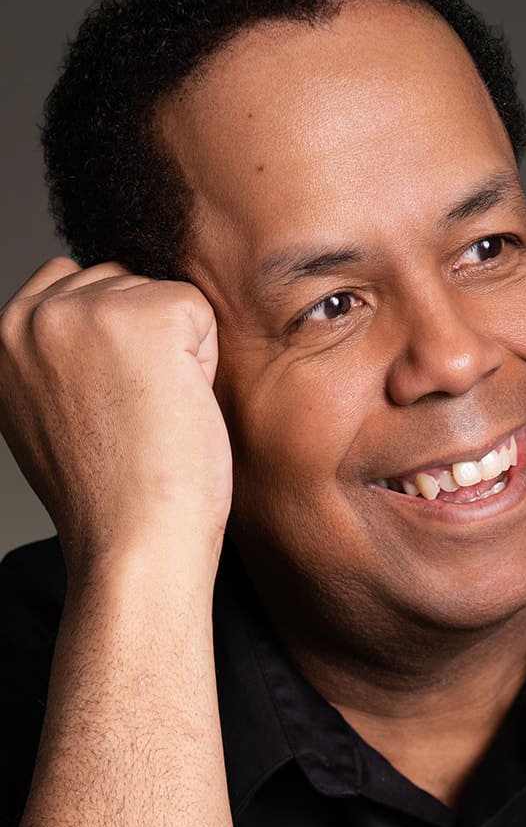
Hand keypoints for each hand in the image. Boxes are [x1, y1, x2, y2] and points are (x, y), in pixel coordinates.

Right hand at [0, 257, 232, 573]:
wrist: (133, 543)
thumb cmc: (107, 498)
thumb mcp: (44, 415)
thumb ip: (50, 359)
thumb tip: (90, 328)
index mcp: (1, 338)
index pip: (71, 287)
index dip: (108, 345)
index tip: (107, 407)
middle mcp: (34, 315)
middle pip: (118, 283)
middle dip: (139, 343)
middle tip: (132, 418)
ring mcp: (88, 311)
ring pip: (157, 293)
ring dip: (172, 352)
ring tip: (151, 415)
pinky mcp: (148, 317)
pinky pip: (198, 311)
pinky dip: (204, 361)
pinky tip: (178, 408)